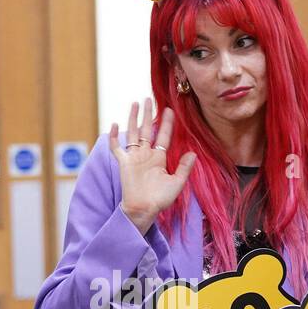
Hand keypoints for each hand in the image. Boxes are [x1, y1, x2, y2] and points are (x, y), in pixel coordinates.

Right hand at [111, 99, 196, 234]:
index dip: (167, 123)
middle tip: (148, 99)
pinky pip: (116, 148)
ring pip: (133, 133)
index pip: (163, 136)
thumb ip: (184, 168)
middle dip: (148, 114)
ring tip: (135, 103)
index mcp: (159, 158)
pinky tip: (114, 124)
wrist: (144, 209)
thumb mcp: (177, 183)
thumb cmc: (160, 199)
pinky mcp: (123, 163)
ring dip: (134, 118)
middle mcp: (146, 155)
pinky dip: (114, 137)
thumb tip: (193, 153)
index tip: (170, 110)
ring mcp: (134, 158)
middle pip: (147, 130)